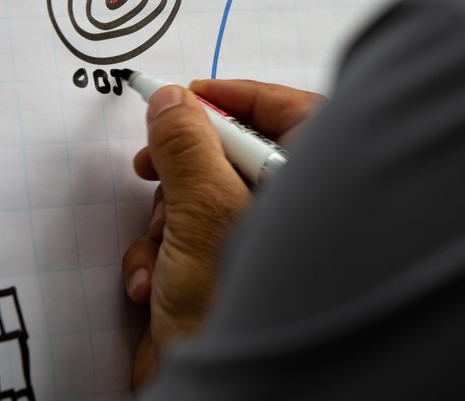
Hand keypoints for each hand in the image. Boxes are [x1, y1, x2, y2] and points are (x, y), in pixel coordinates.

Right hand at [121, 79, 324, 387]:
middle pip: (232, 154)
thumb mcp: (203, 212)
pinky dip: (159, 254)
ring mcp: (255, 246)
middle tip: (151, 163)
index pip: (289, 112)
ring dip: (163, 220)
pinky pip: (185, 239)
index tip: (190, 94)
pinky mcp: (221, 275)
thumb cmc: (231, 311)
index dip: (236, 97)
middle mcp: (293, 214)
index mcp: (314, 189)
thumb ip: (187, 146)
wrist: (212, 397)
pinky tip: (150, 283)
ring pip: (199, 197)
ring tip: (159, 248)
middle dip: (182, 167)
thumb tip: (173, 102)